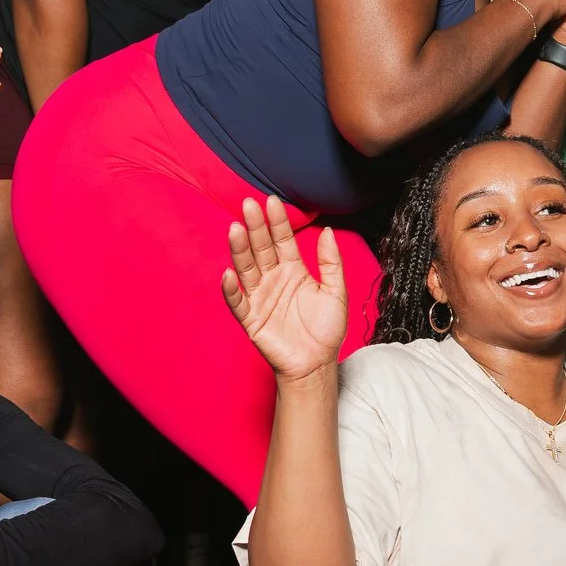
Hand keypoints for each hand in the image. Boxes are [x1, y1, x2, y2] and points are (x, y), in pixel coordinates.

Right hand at [223, 197, 347, 381]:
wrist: (317, 364)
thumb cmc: (326, 330)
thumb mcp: (336, 292)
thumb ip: (331, 262)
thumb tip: (328, 231)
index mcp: (293, 270)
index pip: (283, 240)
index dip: (277, 222)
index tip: (271, 201)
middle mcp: (274, 279)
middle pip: (261, 248)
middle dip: (255, 227)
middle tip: (249, 205)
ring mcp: (260, 297)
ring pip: (247, 268)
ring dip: (239, 250)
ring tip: (235, 230)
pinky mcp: (251, 318)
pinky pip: (238, 302)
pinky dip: (231, 290)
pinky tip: (228, 274)